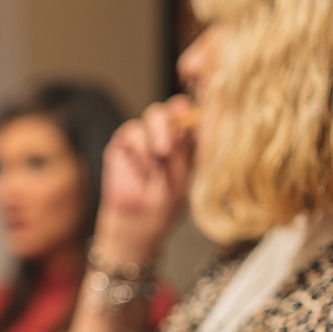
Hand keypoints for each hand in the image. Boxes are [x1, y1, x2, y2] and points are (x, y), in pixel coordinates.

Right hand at [95, 95, 195, 261]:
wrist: (136, 225)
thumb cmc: (165, 208)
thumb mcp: (187, 180)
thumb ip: (193, 152)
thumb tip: (208, 122)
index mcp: (191, 142)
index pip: (199, 115)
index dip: (201, 113)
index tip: (201, 122)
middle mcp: (170, 134)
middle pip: (176, 107)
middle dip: (175, 122)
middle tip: (170, 147)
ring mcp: (146, 136)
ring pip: (154, 114)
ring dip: (157, 134)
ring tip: (158, 159)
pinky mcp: (124, 142)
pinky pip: (132, 131)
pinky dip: (138, 148)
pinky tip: (142, 168)